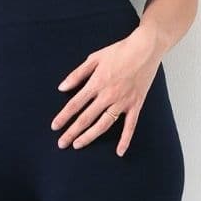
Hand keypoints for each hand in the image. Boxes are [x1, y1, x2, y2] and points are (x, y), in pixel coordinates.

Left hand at [51, 25, 162, 156]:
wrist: (145, 48)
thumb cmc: (119, 51)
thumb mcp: (94, 58)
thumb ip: (77, 74)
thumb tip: (62, 88)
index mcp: (96, 83)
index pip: (75, 104)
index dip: (63, 117)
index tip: (55, 126)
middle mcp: (108, 95)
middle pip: (86, 118)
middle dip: (72, 132)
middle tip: (62, 143)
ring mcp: (122, 102)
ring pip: (103, 124)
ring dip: (90, 136)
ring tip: (78, 145)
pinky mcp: (136, 104)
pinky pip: (130, 126)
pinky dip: (125, 139)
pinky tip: (119, 152)